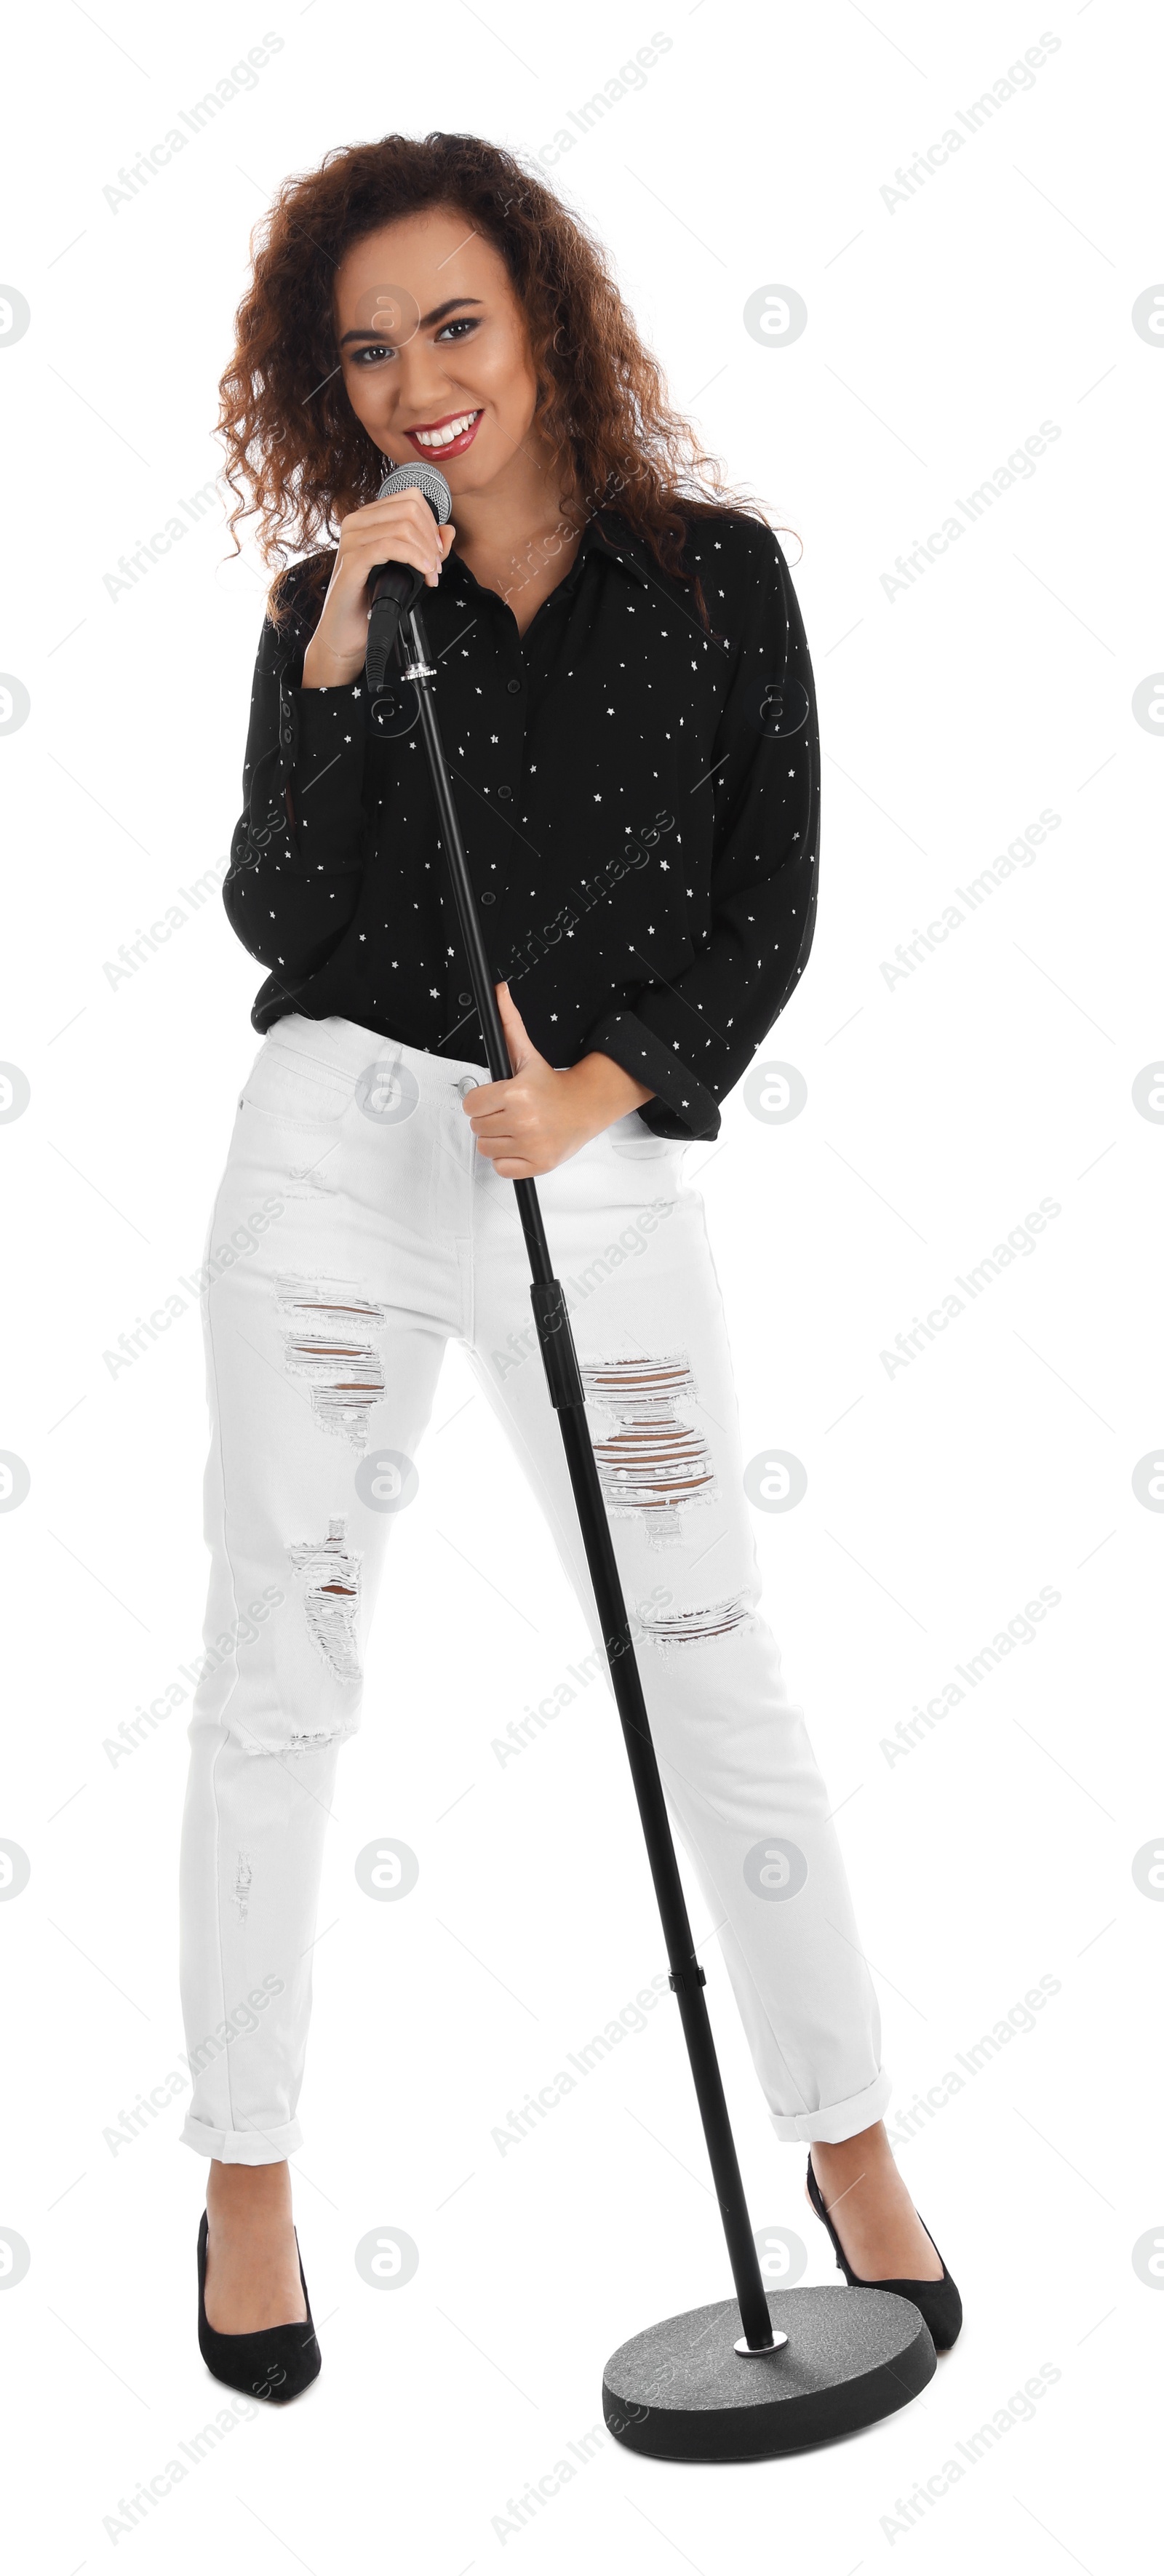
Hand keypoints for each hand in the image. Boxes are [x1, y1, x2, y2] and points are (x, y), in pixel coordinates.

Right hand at [301, 493, 456, 687]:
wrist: (345, 632)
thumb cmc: (369, 601)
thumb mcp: (405, 570)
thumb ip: (427, 548)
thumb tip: (449, 530)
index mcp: (368, 519)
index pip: (409, 498)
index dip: (432, 522)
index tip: (438, 550)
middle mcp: (356, 523)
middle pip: (409, 509)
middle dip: (431, 538)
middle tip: (435, 566)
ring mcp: (351, 540)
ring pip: (402, 527)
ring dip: (425, 552)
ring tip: (430, 574)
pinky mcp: (351, 561)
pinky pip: (389, 546)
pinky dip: (413, 558)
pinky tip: (422, 572)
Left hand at [463, 985, 653, 1177]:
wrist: (585, 1106)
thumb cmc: (552, 1084)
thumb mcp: (526, 1053)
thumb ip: (508, 1023)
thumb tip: (499, 991)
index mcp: (517, 1093)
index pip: (471, 1105)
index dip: (481, 1101)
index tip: (495, 1099)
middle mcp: (524, 1121)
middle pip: (477, 1127)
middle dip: (490, 1119)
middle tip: (510, 1112)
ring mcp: (532, 1145)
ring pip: (486, 1148)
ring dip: (497, 1140)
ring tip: (516, 1127)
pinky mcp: (538, 1164)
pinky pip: (501, 1168)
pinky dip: (508, 1160)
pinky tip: (521, 1144)